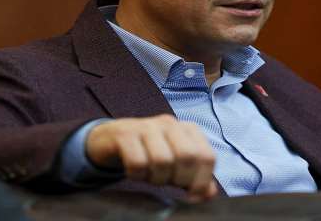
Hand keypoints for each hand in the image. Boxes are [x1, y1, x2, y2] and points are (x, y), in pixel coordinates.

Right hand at [85, 114, 216, 201]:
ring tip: (150, 176)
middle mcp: (170, 123)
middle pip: (187, 157)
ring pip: (162, 161)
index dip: (202, 181)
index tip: (192, 197)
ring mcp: (147, 126)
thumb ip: (195, 178)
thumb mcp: (176, 164)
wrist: (111, 139)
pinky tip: (135, 172)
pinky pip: (137, 162)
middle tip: (166, 182)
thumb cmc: (149, 152)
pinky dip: (137, 175)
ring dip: (156, 178)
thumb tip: (209, 193)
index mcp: (188, 129)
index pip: (207, 156)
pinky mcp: (125, 134)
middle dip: (178, 179)